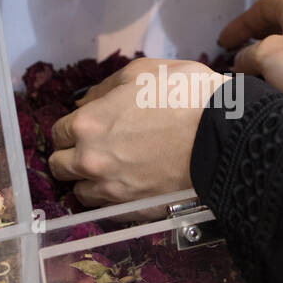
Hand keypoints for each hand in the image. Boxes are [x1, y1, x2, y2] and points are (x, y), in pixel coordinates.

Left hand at [49, 58, 227, 206]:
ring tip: (110, 171)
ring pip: (80, 193)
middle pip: (59, 167)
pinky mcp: (134, 210)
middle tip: (93, 149)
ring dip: (88, 181)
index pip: (56, 134)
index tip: (85, 128)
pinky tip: (128, 186)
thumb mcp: (140, 72)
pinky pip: (107, 210)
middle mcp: (91, 161)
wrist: (226, 133)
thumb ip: (104, 89)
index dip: (70, 129)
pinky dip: (111, 199)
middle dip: (71, 156)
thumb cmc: (185, 94)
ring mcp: (112, 190)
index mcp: (87, 124)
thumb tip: (83, 103)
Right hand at [220, 0, 282, 124]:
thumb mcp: (268, 57)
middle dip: (259, 39)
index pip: (263, 7)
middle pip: (282, 23)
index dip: (240, 24)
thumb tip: (241, 62)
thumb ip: (247, 56)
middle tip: (241, 55)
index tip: (224, 42)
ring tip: (263, 74)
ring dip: (277, 56)